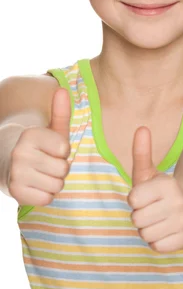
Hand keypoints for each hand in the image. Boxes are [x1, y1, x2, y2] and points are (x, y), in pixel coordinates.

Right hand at [8, 88, 70, 205]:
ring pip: (57, 185)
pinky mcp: (15, 192)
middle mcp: (19, 153)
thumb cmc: (41, 148)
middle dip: (61, 168)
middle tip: (48, 164)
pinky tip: (37, 185)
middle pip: (63, 169)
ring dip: (54, 182)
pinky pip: (47, 198)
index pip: (65, 150)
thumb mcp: (53, 129)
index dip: (64, 152)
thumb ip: (61, 112)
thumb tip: (62, 90)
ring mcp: (15, 173)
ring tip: (43, 174)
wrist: (12, 166)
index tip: (52, 150)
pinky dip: (46, 195)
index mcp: (30, 135)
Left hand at [128, 126, 182, 252]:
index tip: (146, 196)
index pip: (132, 201)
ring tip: (158, 219)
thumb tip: (141, 128)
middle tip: (153, 209)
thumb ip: (142, 152)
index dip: (136, 199)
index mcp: (167, 186)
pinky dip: (158, 242)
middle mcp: (178, 204)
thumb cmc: (163, 189)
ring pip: (146, 236)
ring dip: (148, 229)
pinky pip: (157, 248)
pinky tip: (165, 230)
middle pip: (137, 220)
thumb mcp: (150, 171)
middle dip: (141, 215)